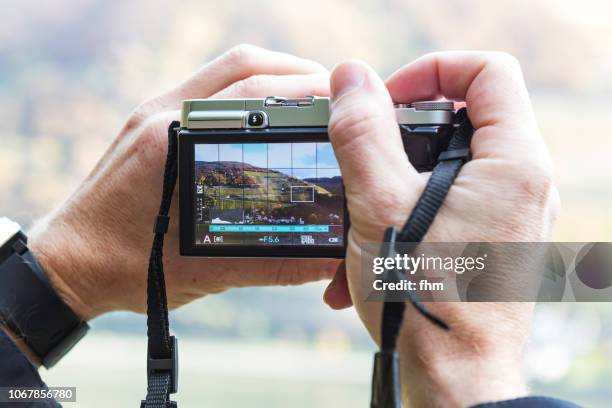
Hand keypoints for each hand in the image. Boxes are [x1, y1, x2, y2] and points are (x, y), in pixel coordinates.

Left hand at [28, 44, 340, 320]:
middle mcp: (162, 116)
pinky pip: (206, 88)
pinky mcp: (150, 122)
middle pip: (242, 67)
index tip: (340, 101)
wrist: (67, 263)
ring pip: (224, 71)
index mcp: (171, 143)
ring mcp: (153, 113)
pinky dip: (244, 90)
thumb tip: (327, 262)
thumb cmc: (125, 268)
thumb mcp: (205, 269)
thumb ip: (271, 262)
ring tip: (308, 96)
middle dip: (296, 72)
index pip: (250, 96)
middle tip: (334, 95)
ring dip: (271, 75)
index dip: (302, 90)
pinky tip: (266, 113)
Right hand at [323, 53, 559, 406]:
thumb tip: (351, 79)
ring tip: (358, 214)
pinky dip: (410, 209)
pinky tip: (371, 247)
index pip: (487, 72)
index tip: (386, 100)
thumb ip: (363, 133)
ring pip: (450, 163)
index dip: (430, 71)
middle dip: (402, 131)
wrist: (454, 377)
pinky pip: (451, 200)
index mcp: (513, 162)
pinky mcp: (494, 237)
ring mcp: (512, 213)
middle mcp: (524, 184)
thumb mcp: (379, 204)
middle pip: (465, 116)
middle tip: (363, 155)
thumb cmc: (426, 300)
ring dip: (397, 178)